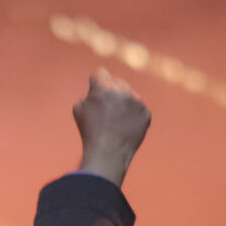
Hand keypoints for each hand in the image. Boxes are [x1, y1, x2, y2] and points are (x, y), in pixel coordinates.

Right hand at [73, 68, 150, 186]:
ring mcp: (137, 102)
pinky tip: (123, 126)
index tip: (95, 90)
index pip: (100, 73)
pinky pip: (138, 108)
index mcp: (104, 88)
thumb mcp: (79, 110)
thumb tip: (96, 90)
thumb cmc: (90, 132)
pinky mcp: (146, 113)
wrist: (108, 152)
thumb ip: (88, 94)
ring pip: (129, 94)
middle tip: (105, 106)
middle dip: (110, 90)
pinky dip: (131, 115)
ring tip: (114, 119)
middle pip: (117, 81)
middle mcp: (122, 92)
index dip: (96, 81)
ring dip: (122, 102)